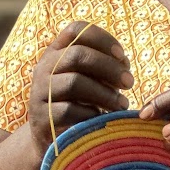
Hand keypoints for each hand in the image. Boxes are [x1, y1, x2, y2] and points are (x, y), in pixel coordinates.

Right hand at [27, 21, 133, 148]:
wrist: (50, 138)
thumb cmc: (78, 103)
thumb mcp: (89, 79)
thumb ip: (104, 68)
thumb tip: (123, 65)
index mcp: (57, 51)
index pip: (76, 30)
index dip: (102, 38)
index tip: (122, 56)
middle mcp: (44, 67)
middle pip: (77, 55)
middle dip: (109, 67)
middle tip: (130, 83)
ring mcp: (40, 92)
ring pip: (75, 82)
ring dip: (105, 93)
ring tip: (122, 104)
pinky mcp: (41, 117)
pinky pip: (70, 110)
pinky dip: (92, 114)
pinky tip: (102, 118)